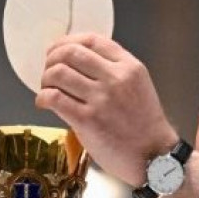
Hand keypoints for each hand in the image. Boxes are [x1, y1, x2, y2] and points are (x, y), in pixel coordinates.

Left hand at [35, 33, 179, 187]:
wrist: (155, 157)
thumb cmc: (146, 127)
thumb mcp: (139, 88)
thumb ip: (115, 71)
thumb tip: (76, 62)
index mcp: (131, 68)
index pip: (92, 40)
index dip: (68, 42)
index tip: (59, 51)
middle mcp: (117, 79)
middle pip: (70, 53)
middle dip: (52, 59)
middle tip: (49, 71)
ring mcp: (102, 99)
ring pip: (58, 73)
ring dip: (46, 80)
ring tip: (48, 89)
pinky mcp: (88, 120)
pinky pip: (54, 98)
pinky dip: (43, 98)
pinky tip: (45, 103)